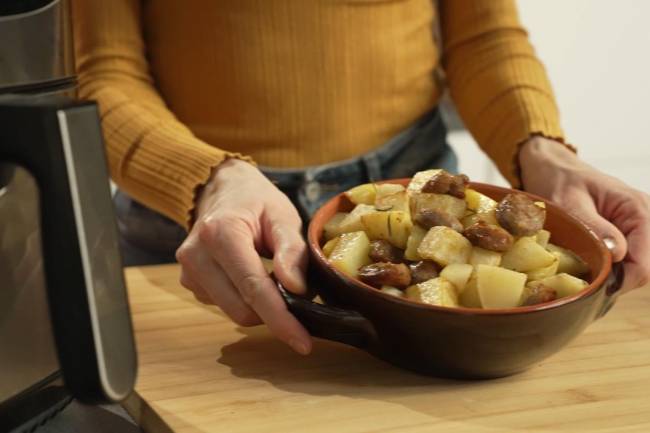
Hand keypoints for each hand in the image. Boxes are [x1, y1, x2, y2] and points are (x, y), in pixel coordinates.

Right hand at [176, 159, 311, 353]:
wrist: (220, 187)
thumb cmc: (255, 200)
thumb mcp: (282, 214)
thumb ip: (292, 250)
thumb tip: (297, 290)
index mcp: (221, 233)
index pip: (254, 289)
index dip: (281, 320)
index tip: (303, 343)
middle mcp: (196, 255)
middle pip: (241, 310)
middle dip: (273, 313)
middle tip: (297, 294)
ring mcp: (188, 271)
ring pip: (233, 312)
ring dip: (259, 306)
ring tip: (272, 276)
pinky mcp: (188, 281)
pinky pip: (224, 305)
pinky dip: (245, 300)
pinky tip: (252, 277)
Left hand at [519, 136, 649, 292]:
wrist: (553, 169)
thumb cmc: (559, 181)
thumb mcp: (571, 203)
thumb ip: (596, 227)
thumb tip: (619, 254)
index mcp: (637, 208)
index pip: (645, 263)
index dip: (621, 281)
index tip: (592, 286)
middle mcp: (645, 217)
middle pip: (644, 268)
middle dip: (617, 280)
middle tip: (585, 281)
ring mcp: (639, 226)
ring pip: (636, 267)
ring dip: (613, 275)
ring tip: (585, 272)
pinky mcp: (628, 233)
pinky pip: (627, 260)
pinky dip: (610, 268)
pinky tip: (590, 266)